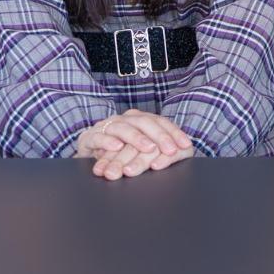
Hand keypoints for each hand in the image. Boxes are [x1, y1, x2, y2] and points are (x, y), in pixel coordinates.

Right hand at [75, 109, 195, 179]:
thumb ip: (156, 150)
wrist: (88, 153)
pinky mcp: (89, 137)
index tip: (185, 145)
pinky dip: (108, 142)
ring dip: (136, 139)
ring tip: (148, 148)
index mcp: (138, 120)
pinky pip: (99, 137)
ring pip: (123, 127)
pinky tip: (117, 147)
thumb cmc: (117, 153)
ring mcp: (106, 126)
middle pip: (144, 122)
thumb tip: (181, 153)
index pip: (159, 122)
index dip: (174, 133)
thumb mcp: (138, 151)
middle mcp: (123, 119)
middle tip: (170, 150)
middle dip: (159, 136)